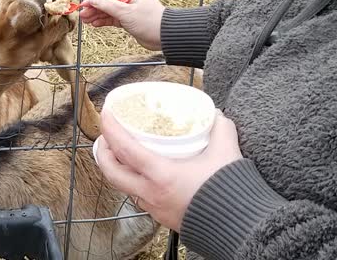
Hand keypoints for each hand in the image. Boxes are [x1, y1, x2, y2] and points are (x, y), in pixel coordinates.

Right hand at [79, 0, 164, 50]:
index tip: (84, 5)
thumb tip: (93, 0)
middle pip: (108, 1)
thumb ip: (107, 6)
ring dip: (98, 15)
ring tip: (86, 20)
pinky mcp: (130, 20)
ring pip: (110, 11)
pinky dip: (104, 21)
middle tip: (82, 14)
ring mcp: (130, 9)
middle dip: (95, 8)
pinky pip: (114, 19)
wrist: (164, 37)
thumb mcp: (126, 12)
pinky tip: (95, 24)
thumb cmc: (150, 22)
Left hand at [95, 109, 241, 231]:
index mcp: (161, 175)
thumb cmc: (230, 193)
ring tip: (121, 152)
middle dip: (103, 151)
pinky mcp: (161, 216)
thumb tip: (214, 115)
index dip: (111, 129)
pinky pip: (137, 196)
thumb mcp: (227, 153)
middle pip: (111, 172)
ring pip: (122, 186)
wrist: (241, 229)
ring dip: (116, 168)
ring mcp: (153, 207)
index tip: (107, 114)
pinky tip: (143, 172)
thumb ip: (221, 129)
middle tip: (107, 136)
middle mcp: (151, 193)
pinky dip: (132, 181)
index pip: (124, 149)